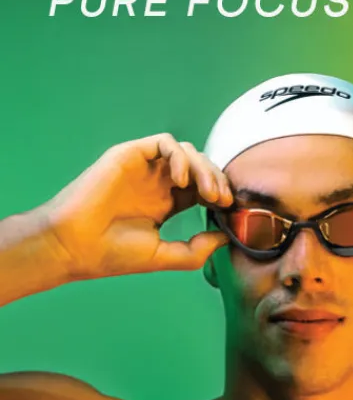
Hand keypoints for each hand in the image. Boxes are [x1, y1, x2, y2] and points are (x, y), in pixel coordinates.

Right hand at [38, 134, 231, 279]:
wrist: (75, 247)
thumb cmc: (113, 254)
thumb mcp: (165, 256)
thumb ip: (197, 249)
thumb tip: (225, 237)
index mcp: (166, 203)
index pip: (204, 188)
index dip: (221, 195)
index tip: (230, 211)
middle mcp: (157, 182)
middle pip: (200, 167)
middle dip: (218, 181)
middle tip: (222, 201)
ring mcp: (144, 168)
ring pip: (187, 151)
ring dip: (204, 168)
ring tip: (207, 193)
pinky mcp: (130, 155)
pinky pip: (164, 143)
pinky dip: (180, 156)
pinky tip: (182, 180)